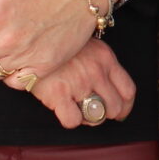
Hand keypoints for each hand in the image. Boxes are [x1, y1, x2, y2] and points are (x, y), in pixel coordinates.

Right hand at [24, 39, 138, 130]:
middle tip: (94, 112)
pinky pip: (73, 120)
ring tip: (78, 111)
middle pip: (115, 107)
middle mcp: (96, 72)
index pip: (128, 91)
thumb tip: (112, 90)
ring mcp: (78, 83)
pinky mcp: (58, 94)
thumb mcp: (89, 46)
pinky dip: (70, 120)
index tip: (121, 113)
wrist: (31, 38)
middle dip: (106, 114)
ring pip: (96, 116)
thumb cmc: (60, 44)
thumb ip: (103, 65)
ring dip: (88, 119)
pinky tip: (64, 110)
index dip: (126, 107)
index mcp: (106, 59)